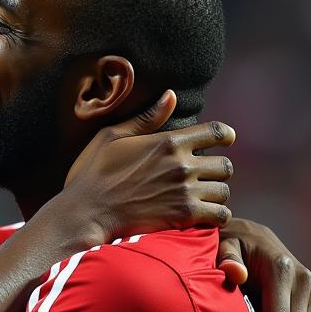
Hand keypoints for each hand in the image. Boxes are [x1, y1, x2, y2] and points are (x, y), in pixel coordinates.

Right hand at [63, 91, 234, 244]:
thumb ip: (146, 119)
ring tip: (204, 198)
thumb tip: (171, 95)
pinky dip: (216, 216)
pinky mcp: (183, 216)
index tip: (225, 141)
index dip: (225, 136)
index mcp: (168, 142)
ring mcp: (185, 191)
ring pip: (224, 191)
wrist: (85, 212)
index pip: (215, 132)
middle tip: (205, 177)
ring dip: (216, 194)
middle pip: (225, 165)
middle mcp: (182, 164)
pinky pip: (219, 215)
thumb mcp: (112, 137)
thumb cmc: (93, 174)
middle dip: (217, 170)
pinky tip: (204, 216)